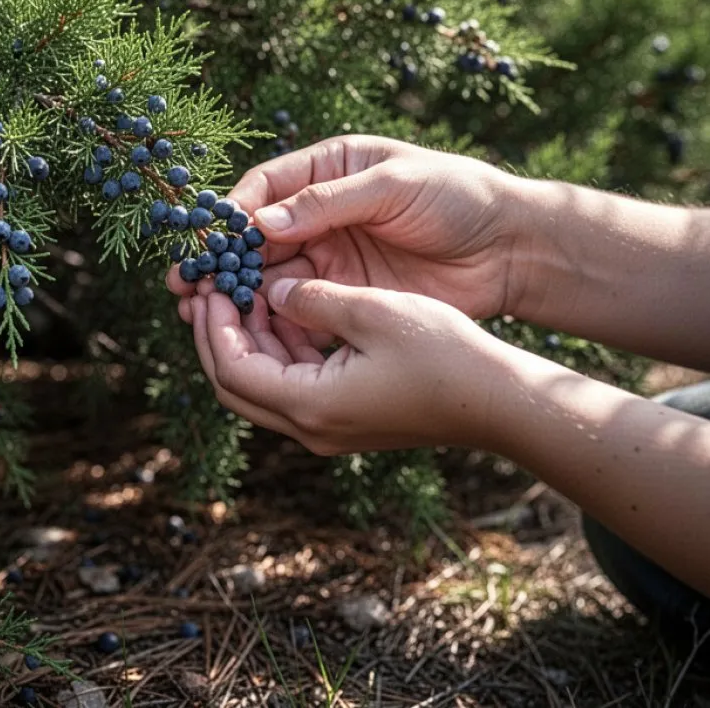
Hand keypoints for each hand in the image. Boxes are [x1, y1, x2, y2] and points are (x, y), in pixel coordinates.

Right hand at [167, 135, 522, 329]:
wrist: (511, 248)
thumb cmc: (458, 197)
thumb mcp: (394, 185)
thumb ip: (329, 203)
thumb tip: (262, 221)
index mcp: (329, 170)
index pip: (265, 188)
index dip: (232, 214)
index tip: (206, 241)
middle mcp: (321, 212)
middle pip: (257, 236)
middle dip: (221, 260)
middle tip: (185, 285)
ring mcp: (332, 254)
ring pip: (270, 274)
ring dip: (237, 292)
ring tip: (201, 313)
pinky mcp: (347, 292)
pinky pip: (298, 304)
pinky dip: (271, 316)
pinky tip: (249, 331)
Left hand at [186, 276, 505, 455]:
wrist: (497, 401)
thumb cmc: (443, 354)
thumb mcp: (371, 311)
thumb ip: (312, 299)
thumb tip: (273, 290)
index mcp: (309, 404)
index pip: (231, 366)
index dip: (214, 322)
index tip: (212, 282)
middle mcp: (310, 427)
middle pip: (235, 384)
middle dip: (218, 334)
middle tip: (213, 288)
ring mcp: (327, 428)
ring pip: (262, 384)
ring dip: (249, 339)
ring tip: (247, 289)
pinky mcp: (345, 419)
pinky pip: (292, 385)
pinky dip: (280, 349)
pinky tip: (286, 309)